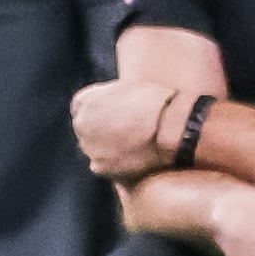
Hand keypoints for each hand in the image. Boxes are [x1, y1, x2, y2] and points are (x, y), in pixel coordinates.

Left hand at [72, 77, 189, 183]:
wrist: (173, 128)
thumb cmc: (157, 103)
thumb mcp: (127, 88)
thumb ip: (110, 98)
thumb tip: (109, 107)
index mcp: (86, 101)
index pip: (81, 106)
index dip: (99, 109)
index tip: (113, 113)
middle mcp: (81, 125)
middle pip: (85, 128)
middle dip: (100, 129)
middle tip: (125, 130)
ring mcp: (90, 148)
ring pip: (94, 147)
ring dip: (106, 147)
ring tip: (133, 143)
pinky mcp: (101, 167)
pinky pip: (103, 165)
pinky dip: (115, 162)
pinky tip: (133, 156)